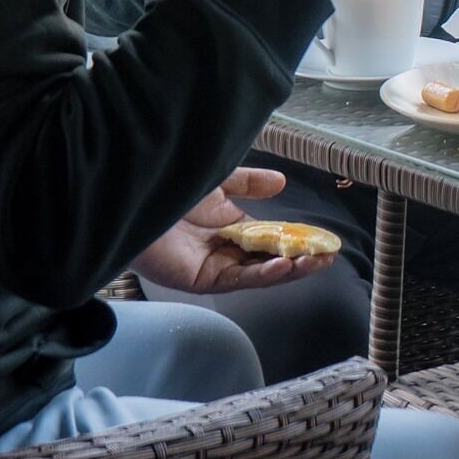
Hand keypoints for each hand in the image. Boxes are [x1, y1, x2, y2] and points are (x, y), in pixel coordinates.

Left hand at [130, 167, 333, 295]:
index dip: (297, 239)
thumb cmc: (167, 184)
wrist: (131, 193)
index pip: (270, 238)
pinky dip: (262, 274)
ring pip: (258, 273)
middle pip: (268, 259)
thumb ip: (248, 182)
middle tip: (327, 254)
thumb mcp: (218, 179)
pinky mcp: (199, 279)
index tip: (322, 239)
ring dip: (289, 270)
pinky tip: (283, 265)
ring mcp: (211, 264)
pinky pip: (237, 279)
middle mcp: (223, 247)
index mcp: (228, 226)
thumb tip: (281, 182)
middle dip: (300, 259)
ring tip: (315, 261)